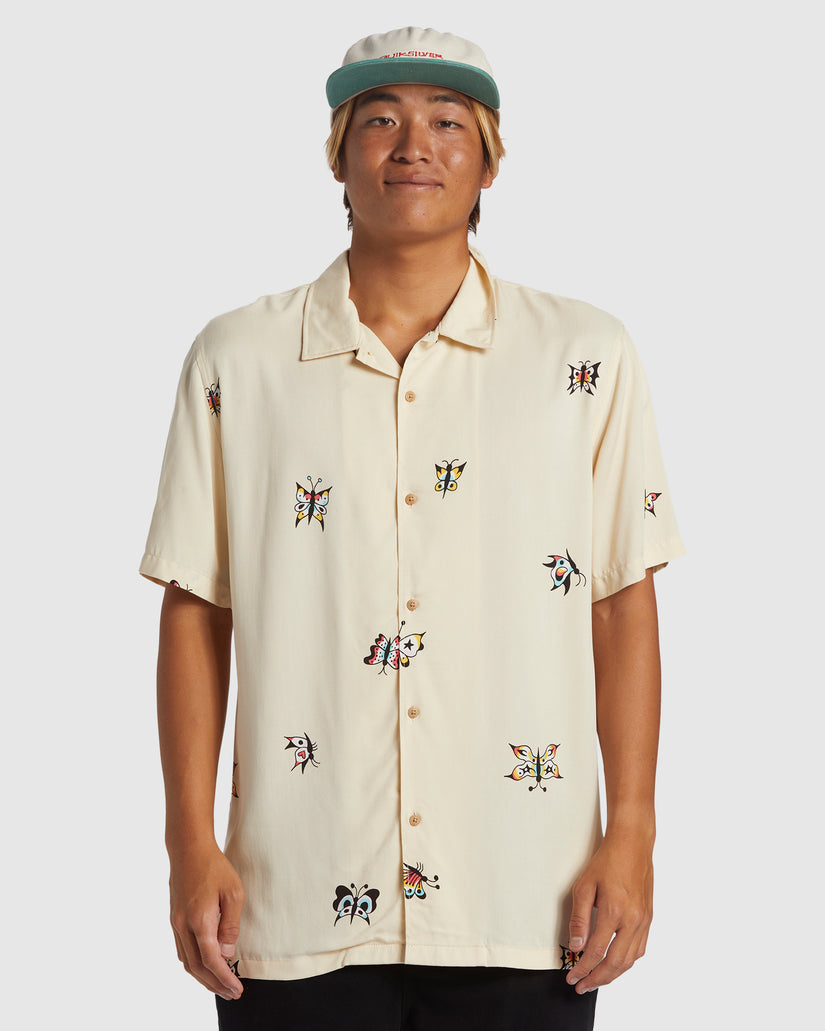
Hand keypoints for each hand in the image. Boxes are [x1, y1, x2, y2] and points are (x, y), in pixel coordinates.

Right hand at [168, 841, 245, 1000]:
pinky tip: (204, 966)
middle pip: (197, 967)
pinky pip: (182, 950)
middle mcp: (183, 926)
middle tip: (232, 994)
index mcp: (199, 921)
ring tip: (219, 986)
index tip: (237, 989)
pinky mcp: (174, 918)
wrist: (188, 848)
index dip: (224, 978)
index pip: (211, 961)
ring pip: (186, 961)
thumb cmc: (214, 867)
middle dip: (214, 984)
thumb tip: (228, 953)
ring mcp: (176, 923)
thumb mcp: (233, 892)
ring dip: (203, 977)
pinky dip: (193, 964)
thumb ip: (230, 924)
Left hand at [566, 829, 652, 993]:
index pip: (596, 951)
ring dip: (613, 975)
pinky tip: (616, 964)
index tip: (572, 977)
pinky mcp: (649, 919)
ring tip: (596, 980)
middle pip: (615, 963)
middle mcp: (632, 920)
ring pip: (630, 960)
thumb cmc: (606, 862)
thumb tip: (575, 946)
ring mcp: (643, 921)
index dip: (582, 968)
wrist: (632, 845)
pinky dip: (627, 962)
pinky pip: (640, 949)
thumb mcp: (584, 886)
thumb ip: (579, 918)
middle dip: (597, 979)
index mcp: (614, 911)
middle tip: (581, 987)